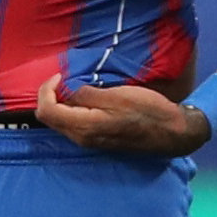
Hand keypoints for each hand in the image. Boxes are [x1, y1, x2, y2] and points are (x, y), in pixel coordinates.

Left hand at [36, 74, 210, 155]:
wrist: (170, 132)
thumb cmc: (146, 111)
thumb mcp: (116, 96)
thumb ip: (86, 94)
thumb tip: (65, 90)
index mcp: (84, 127)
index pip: (47, 111)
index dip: (46, 90)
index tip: (60, 74)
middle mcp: (81, 138)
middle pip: (50, 118)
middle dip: (51, 95)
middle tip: (64, 77)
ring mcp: (89, 141)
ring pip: (61, 121)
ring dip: (62, 102)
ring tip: (76, 84)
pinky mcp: (97, 139)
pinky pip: (74, 124)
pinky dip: (72, 109)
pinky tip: (87, 97)